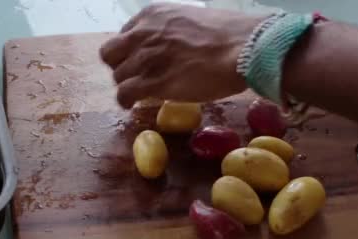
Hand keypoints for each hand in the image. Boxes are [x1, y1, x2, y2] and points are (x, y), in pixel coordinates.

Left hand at [100, 3, 260, 108]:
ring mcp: (146, 58)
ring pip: (118, 76)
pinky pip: (124, 94)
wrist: (246, 48)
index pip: (124, 34)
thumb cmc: (230, 34)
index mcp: (153, 15)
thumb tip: (170, 46)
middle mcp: (144, 33)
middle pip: (110, 54)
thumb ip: (172, 31)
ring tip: (141, 94)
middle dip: (120, 66)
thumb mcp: (191, 20)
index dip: (130, 50)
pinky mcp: (153, 82)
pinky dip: (126, 101)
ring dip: (128, 86)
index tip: (141, 60)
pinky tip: (132, 105)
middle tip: (136, 77)